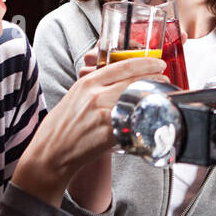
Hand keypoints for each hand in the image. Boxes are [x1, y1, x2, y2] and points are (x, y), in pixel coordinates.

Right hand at [14, 55, 166, 203]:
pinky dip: (145, 119)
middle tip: (165, 80)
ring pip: (137, 98)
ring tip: (162, 96)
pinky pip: (133, 122)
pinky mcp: (108, 132)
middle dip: (155, 78)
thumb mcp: (76, 97)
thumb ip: (97, 88)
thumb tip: (120, 83)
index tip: (157, 63)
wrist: (50, 152)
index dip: (145, 62)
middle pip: (134, 80)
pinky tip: (152, 119)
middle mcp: (95, 94)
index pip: (123, 65)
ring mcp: (103, 113)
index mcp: (87, 83)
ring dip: (154, 96)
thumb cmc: (62, 127)